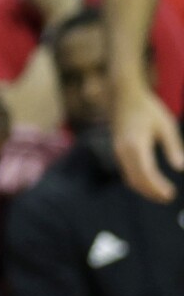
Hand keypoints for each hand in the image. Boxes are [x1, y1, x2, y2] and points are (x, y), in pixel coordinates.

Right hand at [112, 83, 183, 202]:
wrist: (124, 98)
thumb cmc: (148, 109)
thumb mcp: (166, 125)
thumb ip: (173, 146)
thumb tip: (180, 167)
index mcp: (136, 144)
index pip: (146, 172)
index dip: (158, 186)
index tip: (170, 194)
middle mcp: (123, 151)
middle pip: (136, 179)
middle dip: (152, 192)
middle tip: (168, 198)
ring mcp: (118, 152)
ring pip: (130, 178)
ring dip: (145, 189)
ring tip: (161, 195)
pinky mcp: (118, 152)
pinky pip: (127, 172)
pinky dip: (138, 181)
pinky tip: (151, 184)